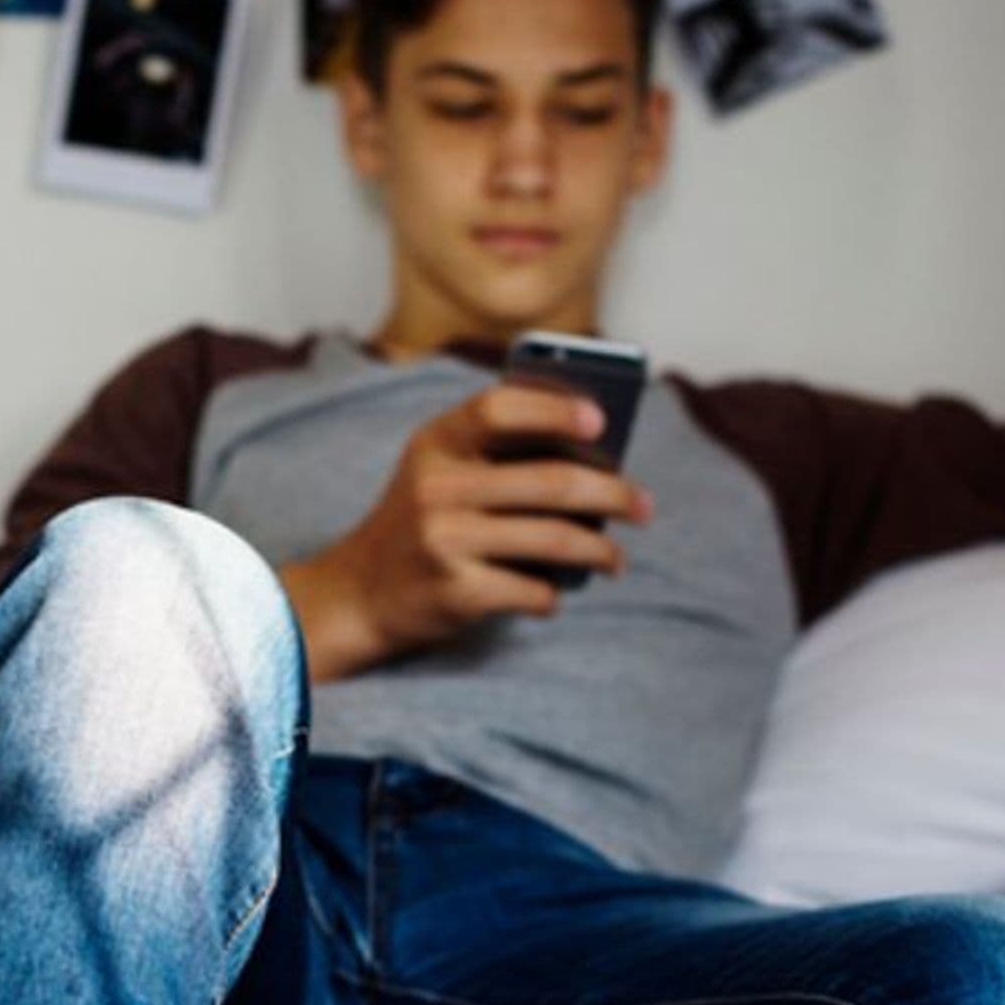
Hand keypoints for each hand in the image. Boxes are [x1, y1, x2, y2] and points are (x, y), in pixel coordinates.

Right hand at [278, 382, 653, 680]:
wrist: (359, 592)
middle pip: (551, 482)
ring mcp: (445, 540)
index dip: (555, 410)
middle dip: (613, 495)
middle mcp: (437, 487)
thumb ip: (495, 452)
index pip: (499, 408)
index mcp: (437, 443)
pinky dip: (555, 595)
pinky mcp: (456, 591)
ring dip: (601, 550)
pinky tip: (557, 594)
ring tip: (616, 558)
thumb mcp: (438, 469)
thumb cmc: (421, 522)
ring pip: (555, 540)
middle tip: (644, 506)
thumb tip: (599, 457)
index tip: (601, 422)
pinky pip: (535, 590)